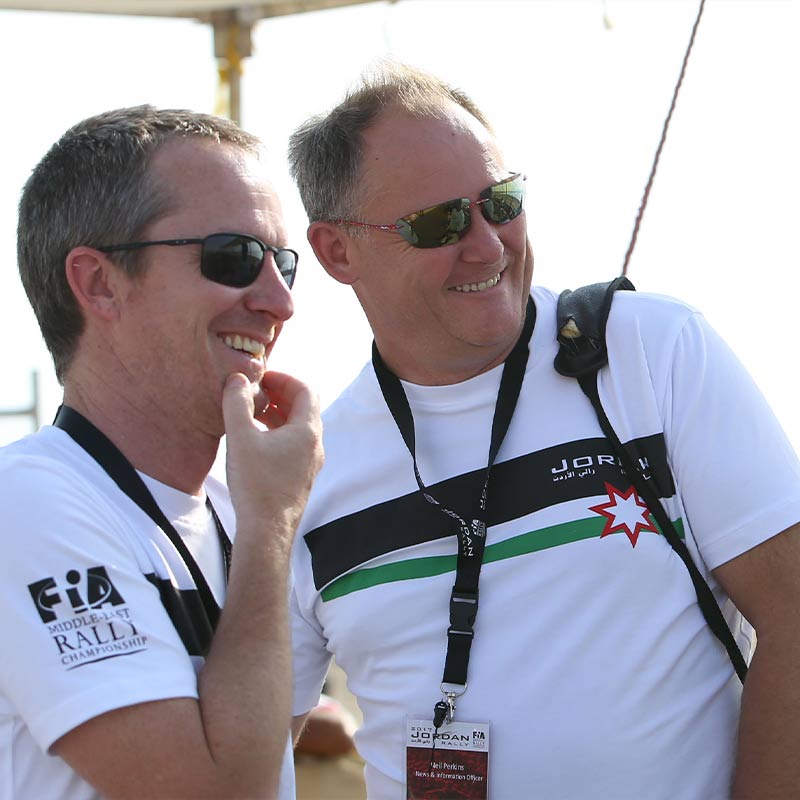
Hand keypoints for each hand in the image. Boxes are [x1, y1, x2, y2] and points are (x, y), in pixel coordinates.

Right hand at [222, 371, 323, 544]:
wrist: (267, 532)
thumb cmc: (256, 484)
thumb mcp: (240, 437)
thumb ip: (237, 403)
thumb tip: (237, 379)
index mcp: (308, 431)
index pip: (305, 390)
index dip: (283, 378)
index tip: (261, 377)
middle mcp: (315, 445)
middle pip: (303, 408)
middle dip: (279, 394)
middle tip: (254, 391)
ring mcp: (310, 463)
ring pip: (297, 428)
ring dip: (277, 414)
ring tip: (251, 412)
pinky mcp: (300, 477)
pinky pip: (293, 445)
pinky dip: (277, 433)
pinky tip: (254, 439)